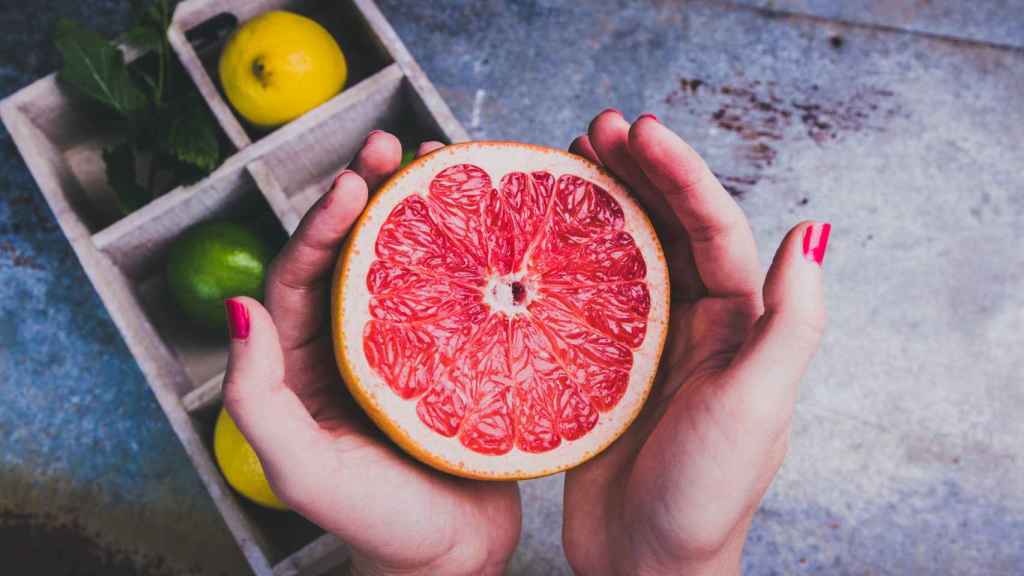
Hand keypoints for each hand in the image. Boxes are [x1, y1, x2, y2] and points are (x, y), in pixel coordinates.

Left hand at [221, 132, 520, 575]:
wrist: (451, 559)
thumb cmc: (374, 521)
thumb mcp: (301, 468)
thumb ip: (255, 396)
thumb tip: (237, 306)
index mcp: (305, 362)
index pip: (300, 276)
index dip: (321, 225)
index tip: (353, 183)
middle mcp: (353, 342)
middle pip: (356, 252)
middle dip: (371, 194)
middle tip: (394, 145)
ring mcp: (410, 344)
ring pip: (410, 260)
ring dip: (421, 208)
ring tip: (441, 159)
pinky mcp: (459, 353)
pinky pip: (459, 290)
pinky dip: (470, 251)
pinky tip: (492, 220)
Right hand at [562, 111, 829, 574]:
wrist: (645, 566)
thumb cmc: (707, 495)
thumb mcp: (759, 406)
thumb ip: (791, 322)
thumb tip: (812, 233)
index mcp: (740, 325)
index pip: (713, 229)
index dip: (682, 174)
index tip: (641, 131)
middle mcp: (695, 324)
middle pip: (668, 228)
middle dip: (638, 172)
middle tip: (596, 127)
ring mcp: (644, 344)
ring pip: (623, 255)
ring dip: (599, 203)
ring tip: (568, 157)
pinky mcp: (599, 369)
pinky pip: (581, 299)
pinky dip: (562, 261)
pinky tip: (535, 234)